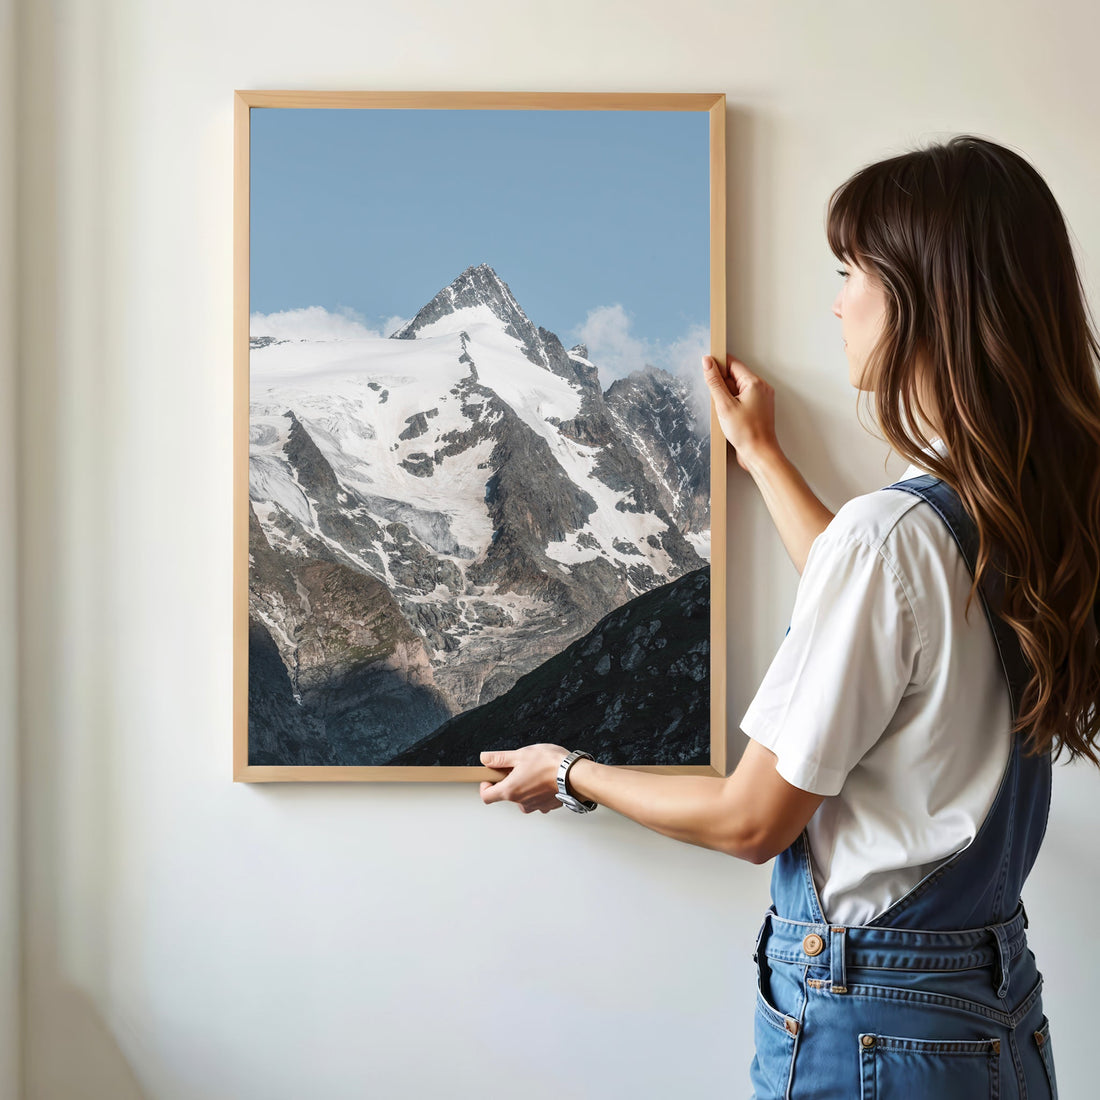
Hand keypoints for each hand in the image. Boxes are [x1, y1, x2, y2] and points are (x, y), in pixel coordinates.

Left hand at [479, 744, 569, 813]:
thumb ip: (499, 758)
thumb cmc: (550, 764)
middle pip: (506, 795)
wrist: (575, 775)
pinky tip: (545, 778)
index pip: (487, 796)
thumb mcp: (520, 755)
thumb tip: (485, 758)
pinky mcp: (548, 805)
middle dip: (509, 781)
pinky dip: (538, 790)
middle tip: (518, 767)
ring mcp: (535, 806)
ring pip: (522, 797)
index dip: (485, 786)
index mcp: (510, 790)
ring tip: (535, 771)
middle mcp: (521, 802)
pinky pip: (537, 798)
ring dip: (524, 786)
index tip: (491, 776)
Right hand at [701, 353, 780, 472]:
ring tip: (725, 412)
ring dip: (726, 396)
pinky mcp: (758, 409)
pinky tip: (729, 416)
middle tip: (717, 400)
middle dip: (722, 385)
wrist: (759, 454)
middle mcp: (761, 388)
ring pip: (737, 388)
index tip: (706, 369)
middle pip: (735, 376)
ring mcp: (761, 398)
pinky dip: (732, 404)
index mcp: (755, 383)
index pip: (733, 363)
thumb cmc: (746, 432)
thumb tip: (707, 362)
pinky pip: (742, 399)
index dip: (718, 365)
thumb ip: (714, 382)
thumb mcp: (724, 405)